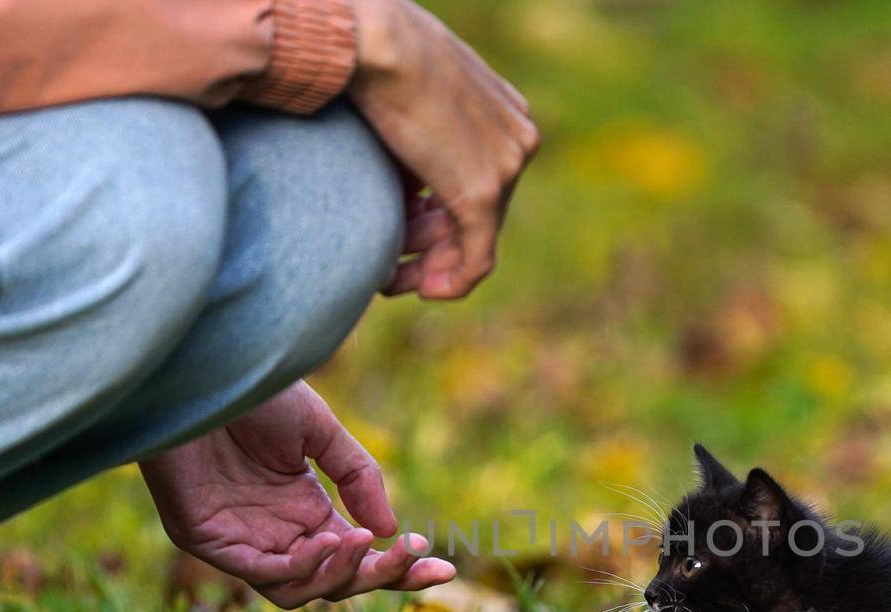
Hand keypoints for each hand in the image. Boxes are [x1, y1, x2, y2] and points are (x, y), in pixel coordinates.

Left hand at [139, 382, 454, 606]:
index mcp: (305, 512)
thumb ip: (357, 477)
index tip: (445, 570)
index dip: (401, 569)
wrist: (194, 369)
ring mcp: (241, 542)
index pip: (359, 557)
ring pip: (300, 591)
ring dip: (340, 573)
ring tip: (364, 540)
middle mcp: (276, 535)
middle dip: (381, 574)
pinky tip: (329, 539)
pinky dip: (301, 566)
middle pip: (336, 582)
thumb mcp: (319, 431)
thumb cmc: (249, 392)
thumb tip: (393, 531)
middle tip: (412, 553)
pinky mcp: (207, 540)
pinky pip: (262, 574)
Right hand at [349, 0, 538, 298]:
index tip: (407, 230)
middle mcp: (516, 140)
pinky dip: (453, 282)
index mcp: (505, 113)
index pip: (481, 178)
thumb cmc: (374, 55)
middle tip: (396, 269)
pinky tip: (424, 291)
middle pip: (483, 213)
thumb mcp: (408, 94)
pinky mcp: (484, 194)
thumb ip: (417, 139)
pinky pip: (478, 258)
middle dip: (436, 246)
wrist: (375, 41)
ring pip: (478, 239)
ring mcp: (505, 168)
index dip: (444, 214)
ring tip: (394, 281)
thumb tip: (399, 182)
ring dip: (435, 267)